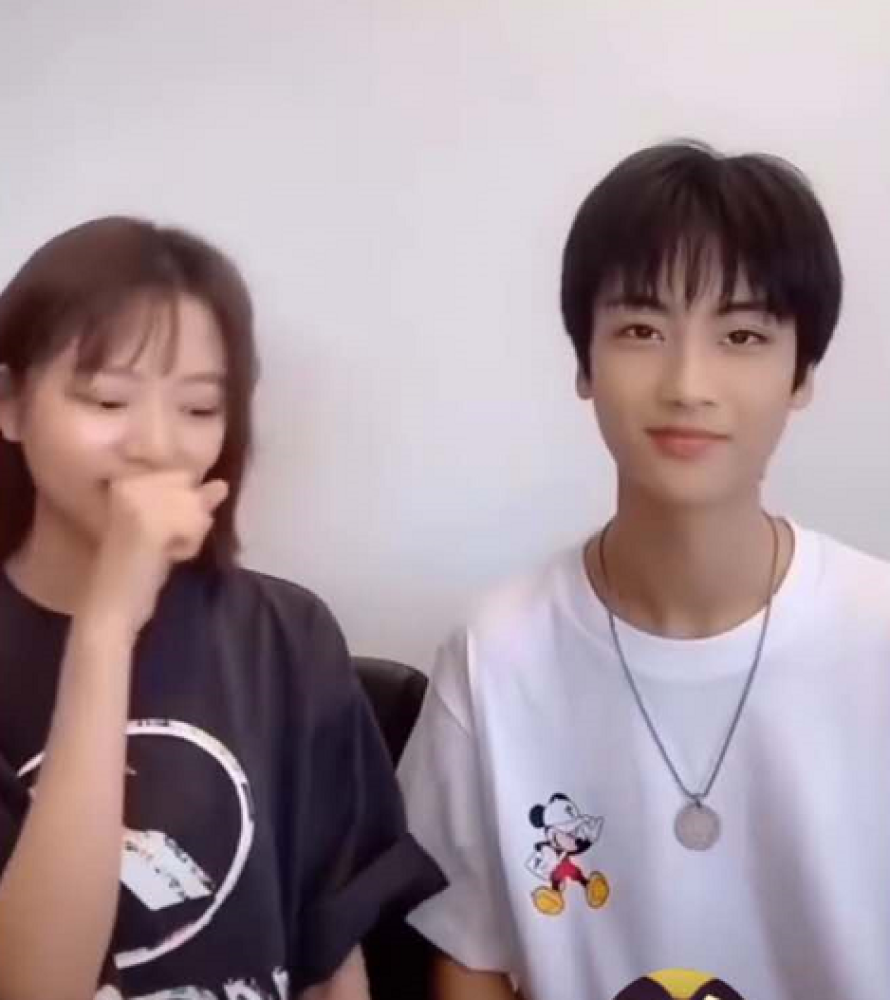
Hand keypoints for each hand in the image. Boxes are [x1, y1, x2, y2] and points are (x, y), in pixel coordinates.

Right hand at [78, 470, 227, 638]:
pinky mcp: (147, 524)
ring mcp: (136, 501)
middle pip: (191, 487)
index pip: (184, 474)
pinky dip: (189, 546)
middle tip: (161, 543)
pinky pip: (194, 525)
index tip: (159, 531)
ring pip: (196, 505)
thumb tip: (222, 484)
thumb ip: (193, 503)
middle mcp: (127, 483)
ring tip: (163, 551)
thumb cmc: (139, 571)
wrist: (111, 609)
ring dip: (190, 534)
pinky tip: (168, 557)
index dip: (185, 505)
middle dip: (190, 518)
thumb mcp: (169, 529)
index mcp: (126, 479)